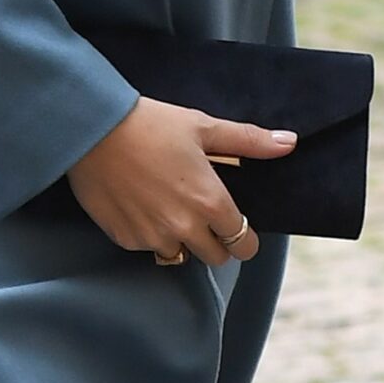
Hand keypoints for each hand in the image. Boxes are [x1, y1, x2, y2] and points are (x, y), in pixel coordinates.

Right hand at [67, 94, 295, 266]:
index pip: (243, 243)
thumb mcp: (204, 127)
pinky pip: (148, 247)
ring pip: (179, 255)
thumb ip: (249, 141)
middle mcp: (184, 227)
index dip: (245, 237)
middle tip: (205, 215)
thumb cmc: (152, 124)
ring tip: (171, 207)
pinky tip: (143, 205)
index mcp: (210, 202)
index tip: (238, 226)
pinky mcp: (125, 239)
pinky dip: (150, 234)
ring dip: (182, 240)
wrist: (93, 130)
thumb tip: (289, 142)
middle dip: (216, 242)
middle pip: (215, 258)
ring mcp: (152, 237)